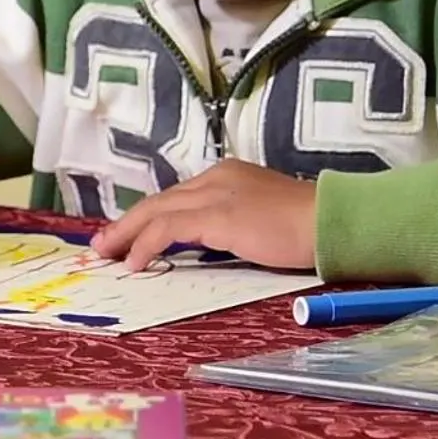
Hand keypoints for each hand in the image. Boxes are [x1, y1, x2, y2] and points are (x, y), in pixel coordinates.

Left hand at [90, 159, 317, 272]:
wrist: (335, 221)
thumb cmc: (309, 228)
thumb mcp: (261, 219)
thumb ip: (232, 223)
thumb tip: (207, 243)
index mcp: (228, 176)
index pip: (177, 197)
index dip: (148, 217)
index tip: (127, 234)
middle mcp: (217, 178)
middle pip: (159, 201)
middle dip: (127, 223)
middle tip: (103, 243)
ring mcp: (216, 193)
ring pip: (156, 212)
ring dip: (127, 234)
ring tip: (107, 253)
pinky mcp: (218, 214)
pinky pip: (167, 229)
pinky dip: (146, 244)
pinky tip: (135, 262)